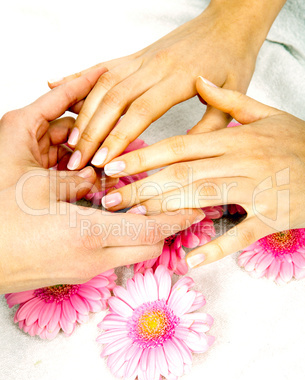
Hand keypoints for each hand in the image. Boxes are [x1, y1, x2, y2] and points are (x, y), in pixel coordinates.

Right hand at [0, 71, 202, 292]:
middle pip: (149, 247)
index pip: (150, 230)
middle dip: (167, 228)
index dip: (176, 219)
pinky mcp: (77, 274)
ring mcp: (86, 270)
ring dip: (145, 232)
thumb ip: (74, 184)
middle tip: (174, 206)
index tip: (195, 208)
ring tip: (148, 208)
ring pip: (133, 252)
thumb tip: (95, 180)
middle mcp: (93, 259)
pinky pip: (114, 256)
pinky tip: (116, 220)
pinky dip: (125, 239)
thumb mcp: (38, 190)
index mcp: (87, 235)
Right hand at [49, 0, 279, 169]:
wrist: (230, 22)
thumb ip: (210, 126)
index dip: (119, 136)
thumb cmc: (233, 59)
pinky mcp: (136, 54)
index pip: (142, 110)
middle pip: (114, 98)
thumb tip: (184, 155)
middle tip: (77, 159)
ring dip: (83, 112)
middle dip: (92, 132)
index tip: (103, 160)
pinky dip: (78, 76)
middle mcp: (154, 64)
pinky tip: (58, 84)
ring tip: (71, 140)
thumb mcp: (234, 95)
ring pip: (103, 83)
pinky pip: (102, 65)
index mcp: (180, 77)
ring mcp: (142, 57)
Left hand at [100, 76, 304, 267]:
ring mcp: (257, 191)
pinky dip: (217, 247)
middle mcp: (241, 162)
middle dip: (143, 186)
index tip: (115, 164)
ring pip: (204, 198)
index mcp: (235, 139)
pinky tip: (191, 259)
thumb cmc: (297, 140)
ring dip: (168, 210)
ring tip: (135, 218)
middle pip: (183, 174)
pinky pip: (242, 234)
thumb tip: (198, 80)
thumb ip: (228, 101)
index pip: (180, 146)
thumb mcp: (265, 114)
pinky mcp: (272, 217)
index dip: (145, 155)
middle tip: (110, 198)